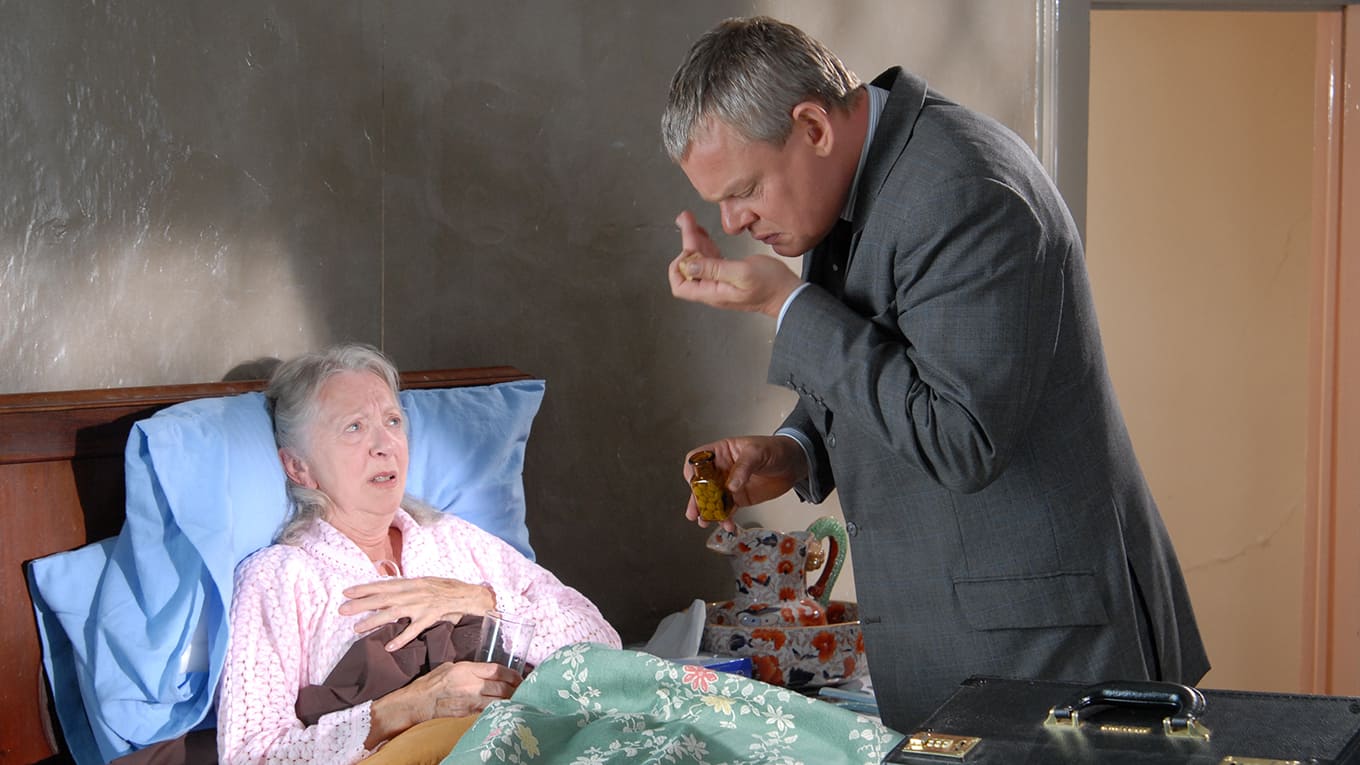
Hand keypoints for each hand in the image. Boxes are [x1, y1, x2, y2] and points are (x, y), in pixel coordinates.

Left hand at [339, 576, 495, 650]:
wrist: (474, 595)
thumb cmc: (451, 591)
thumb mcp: (428, 585)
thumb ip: (411, 590)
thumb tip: (392, 595)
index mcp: (414, 583)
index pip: (385, 585)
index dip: (365, 588)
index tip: (347, 592)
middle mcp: (416, 591)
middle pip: (383, 598)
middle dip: (361, 604)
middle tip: (341, 609)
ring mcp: (424, 603)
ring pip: (394, 612)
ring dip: (374, 620)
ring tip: (357, 629)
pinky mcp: (434, 615)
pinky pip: (415, 628)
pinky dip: (402, 637)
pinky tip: (390, 646)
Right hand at [368, 661, 520, 745]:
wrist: (415, 703)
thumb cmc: (430, 684)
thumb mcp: (449, 667)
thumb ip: (468, 668)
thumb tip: (483, 670)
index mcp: (466, 669)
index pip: (497, 670)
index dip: (512, 674)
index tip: (520, 677)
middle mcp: (470, 684)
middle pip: (501, 686)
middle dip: (515, 689)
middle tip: (523, 690)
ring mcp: (468, 700)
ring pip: (498, 700)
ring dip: (510, 700)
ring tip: (517, 699)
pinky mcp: (466, 713)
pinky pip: (487, 711)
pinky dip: (498, 710)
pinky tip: (504, 709)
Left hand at [668, 211, 801, 318]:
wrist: (787, 293)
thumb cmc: (771, 286)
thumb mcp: (742, 273)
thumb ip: (714, 269)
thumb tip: (689, 265)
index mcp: (713, 291)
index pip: (681, 285)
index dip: (679, 266)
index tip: (687, 249)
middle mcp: (713, 289)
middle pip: (689, 267)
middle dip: (686, 243)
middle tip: (685, 219)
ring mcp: (720, 282)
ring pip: (700, 260)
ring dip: (694, 241)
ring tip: (690, 220)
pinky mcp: (728, 275)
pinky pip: (711, 259)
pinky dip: (705, 245)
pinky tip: (704, 234)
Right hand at [683, 435, 808, 530]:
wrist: (793, 463)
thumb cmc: (774, 449)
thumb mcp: (757, 452)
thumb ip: (743, 468)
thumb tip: (730, 486)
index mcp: (721, 452)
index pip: (698, 459)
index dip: (693, 471)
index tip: (694, 483)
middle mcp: (721, 469)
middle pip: (701, 484)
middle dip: (696, 499)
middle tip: (695, 511)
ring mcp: (729, 485)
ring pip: (712, 500)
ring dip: (707, 512)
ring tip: (705, 521)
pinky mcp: (739, 498)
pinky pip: (728, 510)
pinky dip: (725, 519)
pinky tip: (727, 525)